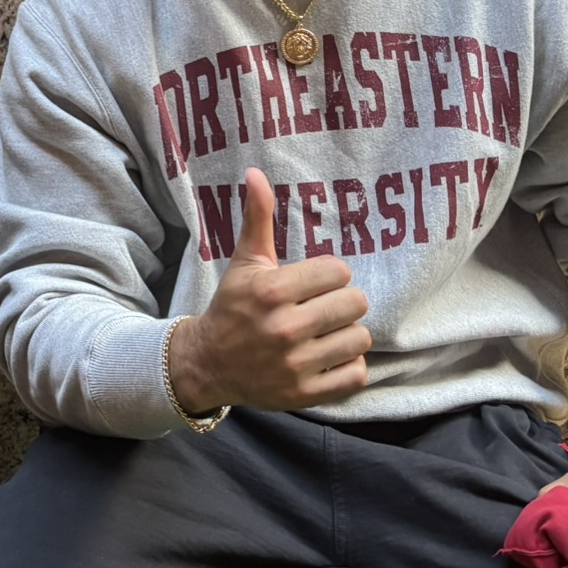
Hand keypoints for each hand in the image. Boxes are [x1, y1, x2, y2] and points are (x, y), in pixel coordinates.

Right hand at [168, 168, 371, 412]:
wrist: (207, 364)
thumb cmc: (232, 307)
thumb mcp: (244, 263)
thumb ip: (257, 219)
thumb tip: (256, 173)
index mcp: (270, 292)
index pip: (339, 272)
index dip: (331, 275)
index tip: (314, 284)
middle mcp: (283, 328)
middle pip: (355, 303)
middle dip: (342, 303)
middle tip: (322, 308)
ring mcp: (295, 364)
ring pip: (360, 339)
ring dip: (347, 335)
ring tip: (326, 333)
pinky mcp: (305, 393)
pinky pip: (356, 374)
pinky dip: (348, 366)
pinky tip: (329, 358)